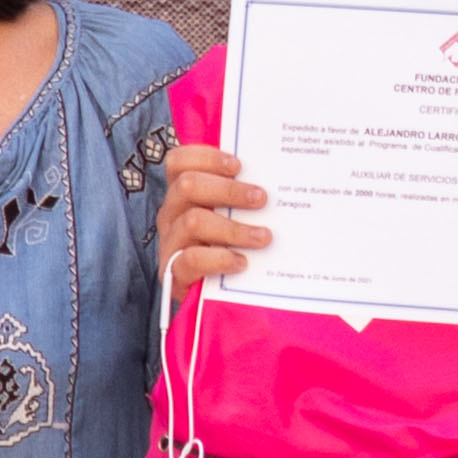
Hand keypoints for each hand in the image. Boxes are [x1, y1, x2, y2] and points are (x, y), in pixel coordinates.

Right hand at [162, 144, 269, 300]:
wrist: (219, 299)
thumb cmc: (235, 246)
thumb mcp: (237, 216)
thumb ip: (249, 194)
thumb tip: (286, 176)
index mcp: (184, 194)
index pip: (179, 162)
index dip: (206, 157)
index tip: (238, 166)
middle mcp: (172, 214)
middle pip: (187, 186)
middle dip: (228, 190)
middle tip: (261, 199)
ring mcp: (171, 243)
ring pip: (192, 221)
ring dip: (233, 227)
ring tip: (263, 237)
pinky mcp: (173, 273)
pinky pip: (190, 259)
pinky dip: (219, 258)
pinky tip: (241, 262)